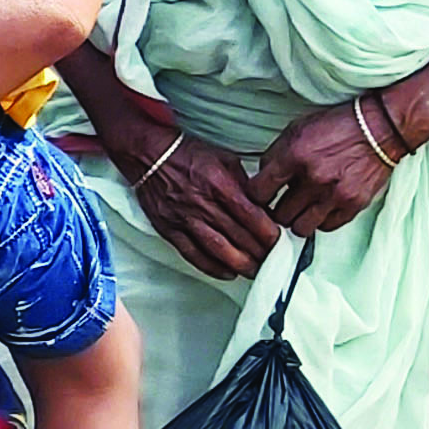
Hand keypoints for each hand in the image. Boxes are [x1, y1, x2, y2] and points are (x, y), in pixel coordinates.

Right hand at [111, 117, 276, 277]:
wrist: (149, 156)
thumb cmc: (188, 155)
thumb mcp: (225, 159)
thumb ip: (244, 184)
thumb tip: (262, 206)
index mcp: (220, 185)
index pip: (251, 216)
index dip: (268, 234)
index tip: (279, 242)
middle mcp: (203, 205)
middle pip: (238, 237)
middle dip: (259, 253)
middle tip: (272, 261)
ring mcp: (185, 219)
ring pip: (218, 250)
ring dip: (239, 264)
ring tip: (254, 271)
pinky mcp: (170, 229)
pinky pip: (193, 254)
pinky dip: (212, 267)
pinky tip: (227, 273)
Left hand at [248, 103, 393, 236]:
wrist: (381, 128)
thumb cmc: (336, 127)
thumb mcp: (297, 130)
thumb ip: (275, 156)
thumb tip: (260, 179)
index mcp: (294, 156)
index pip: (257, 192)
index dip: (255, 196)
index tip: (261, 194)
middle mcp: (313, 178)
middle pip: (278, 215)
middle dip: (277, 209)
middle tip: (282, 202)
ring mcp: (335, 194)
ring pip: (300, 228)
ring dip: (298, 220)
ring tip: (301, 208)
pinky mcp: (353, 205)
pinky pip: (325, 227)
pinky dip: (321, 221)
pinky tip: (321, 208)